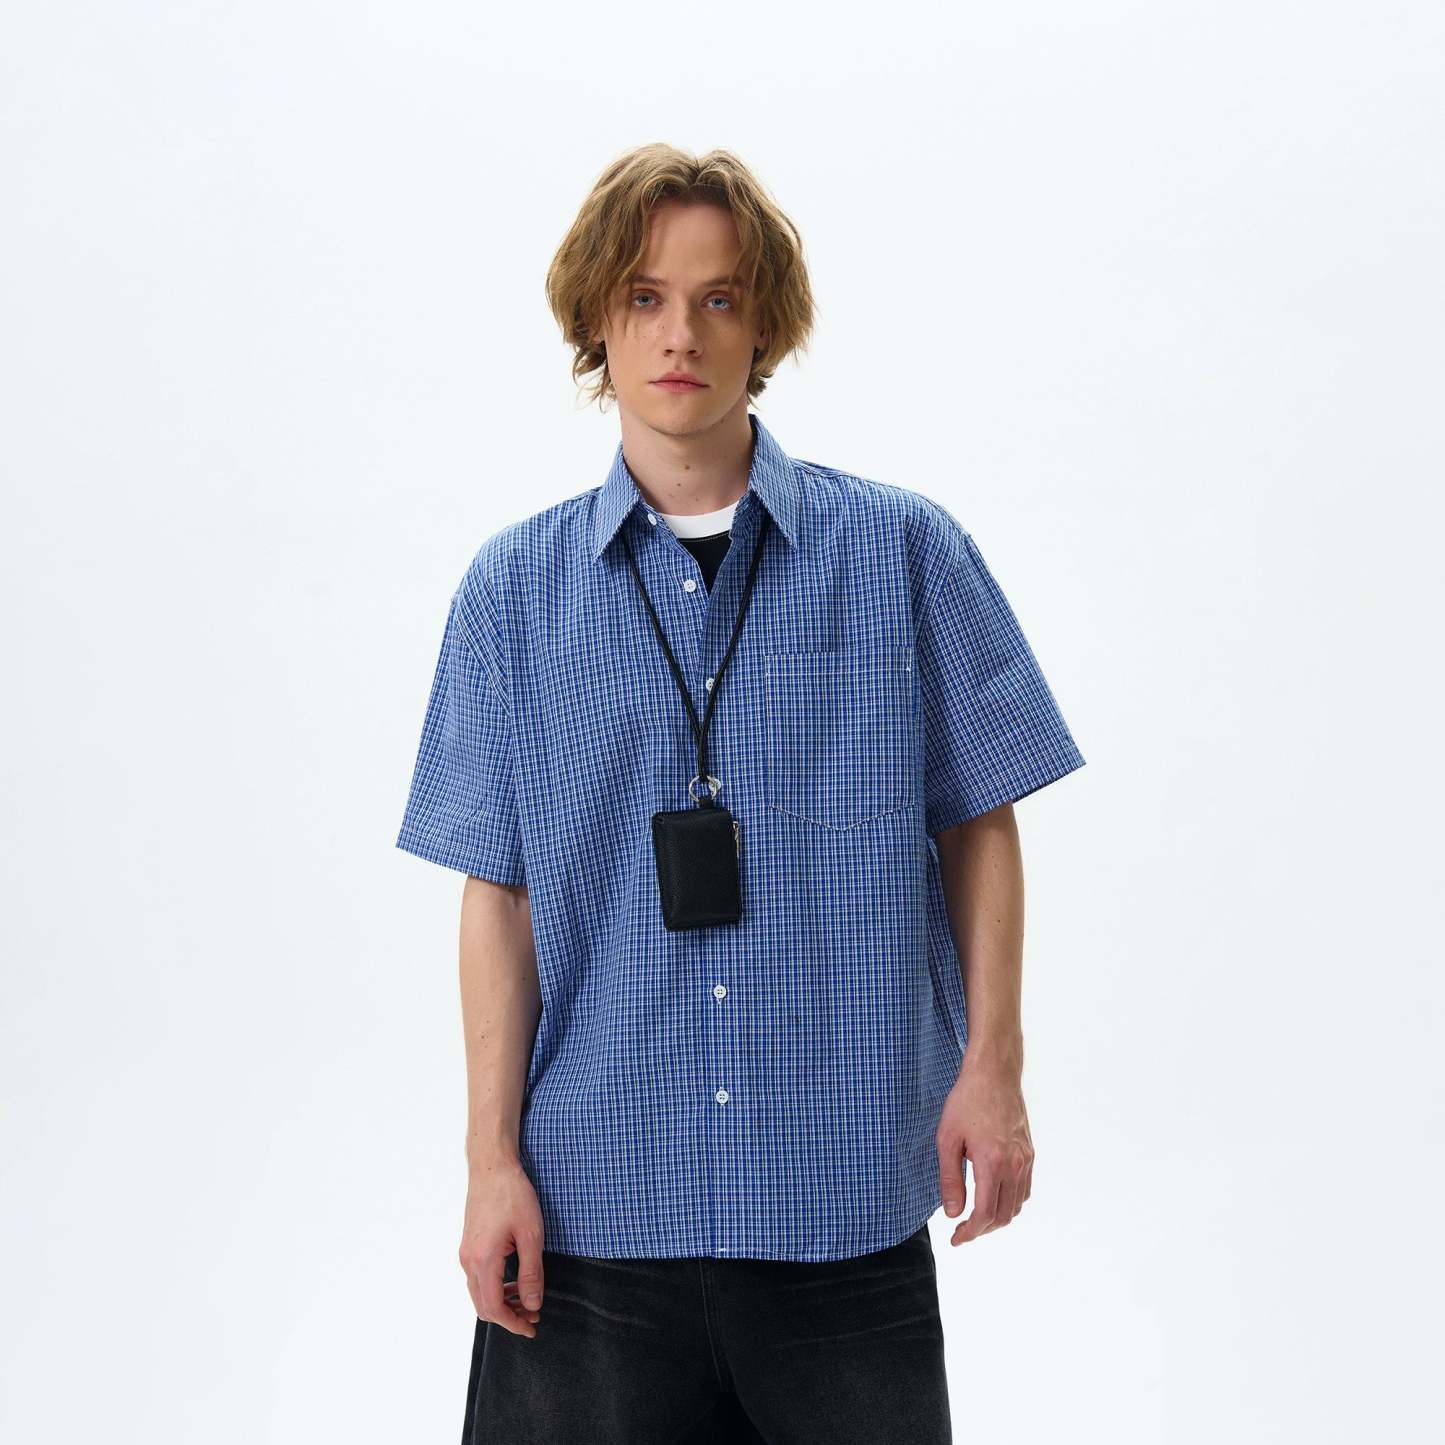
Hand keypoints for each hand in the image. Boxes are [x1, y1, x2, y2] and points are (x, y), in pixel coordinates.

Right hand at [459, 1157, 545, 1336]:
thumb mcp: (531, 1235)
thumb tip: (531, 1305)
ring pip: (479, 1293)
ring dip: (501, 1302)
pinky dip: (494, 1287)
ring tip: (526, 1298)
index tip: (532, 1327)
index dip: (513, 1323)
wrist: (492, 1166)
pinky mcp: (468, 1245)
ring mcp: (466, 1253)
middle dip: (508, 1316)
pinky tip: (513, 1280)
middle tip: (533, 1315)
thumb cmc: (513, 1195)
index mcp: (483, 1260)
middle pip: (483, 1306)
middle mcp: (469, 1260)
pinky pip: (478, 1278)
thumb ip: (531, 1273)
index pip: (494, 1308)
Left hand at [935, 1057, 1033, 1244]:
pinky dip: (1010, 1202)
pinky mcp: (1029, 1152)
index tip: (955, 1239)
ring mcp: (1026, 1159)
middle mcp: (1014, 1165)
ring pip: (1017, 1205)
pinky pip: (1024, 1189)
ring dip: (997, 1218)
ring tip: (975, 1216)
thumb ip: (950, 1179)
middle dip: (982, 1230)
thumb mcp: (947, 1138)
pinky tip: (993, 1196)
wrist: (994, 1073)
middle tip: (962, 1229)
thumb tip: (952, 1212)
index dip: (969, 1233)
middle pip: (1003, 1216)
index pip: (984, 1214)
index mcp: (992, 1163)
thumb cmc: (966, 1101)